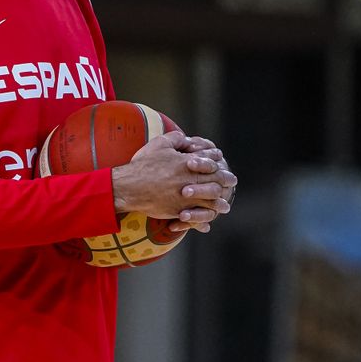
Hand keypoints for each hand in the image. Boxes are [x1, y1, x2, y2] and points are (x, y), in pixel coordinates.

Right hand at [110, 132, 231, 232]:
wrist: (128, 186)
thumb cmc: (143, 164)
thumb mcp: (159, 144)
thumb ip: (176, 138)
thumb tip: (185, 137)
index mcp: (188, 164)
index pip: (210, 162)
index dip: (217, 162)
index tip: (222, 161)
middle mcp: (190, 181)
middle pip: (215, 181)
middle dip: (225, 181)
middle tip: (232, 181)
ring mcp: (186, 197)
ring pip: (210, 201)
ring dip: (219, 203)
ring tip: (225, 206)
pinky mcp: (178, 211)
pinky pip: (196, 217)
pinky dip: (202, 221)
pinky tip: (206, 224)